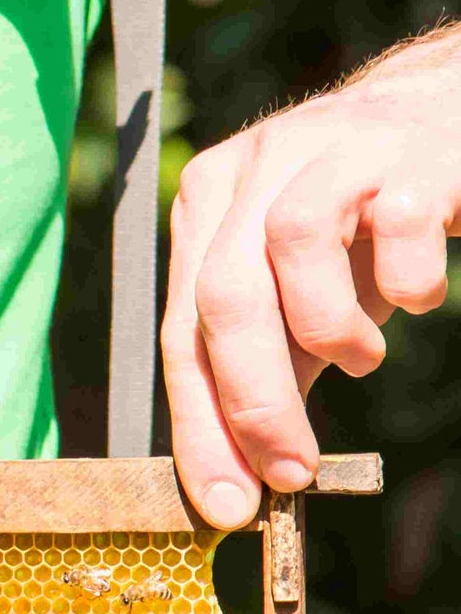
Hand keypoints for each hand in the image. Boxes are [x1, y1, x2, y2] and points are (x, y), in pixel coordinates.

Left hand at [162, 31, 460, 529]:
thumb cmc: (363, 222)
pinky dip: (406, 281)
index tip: (226, 504)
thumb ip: (264, 364)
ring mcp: (332, 145)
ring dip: (327, 330)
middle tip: (292, 470)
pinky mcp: (413, 145)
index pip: (180, 331)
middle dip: (253, 403)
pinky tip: (416, 297)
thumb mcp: (297, 293)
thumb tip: (240, 473)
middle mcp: (256, 168)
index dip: (199, 428)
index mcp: (208, 206)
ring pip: (293, 242)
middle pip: (223, 295)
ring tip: (362, 358)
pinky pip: (399, 220)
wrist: (453, 109)